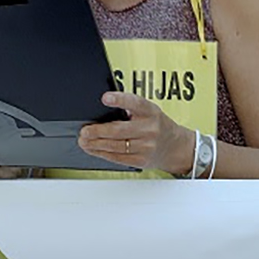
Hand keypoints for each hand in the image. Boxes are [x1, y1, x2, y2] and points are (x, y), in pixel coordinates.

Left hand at [78, 92, 195, 174]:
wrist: (175, 147)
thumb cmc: (157, 125)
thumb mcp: (149, 110)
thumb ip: (130, 107)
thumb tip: (103, 107)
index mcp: (150, 111)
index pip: (134, 102)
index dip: (119, 99)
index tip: (105, 98)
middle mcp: (150, 129)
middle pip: (119, 130)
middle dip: (98, 131)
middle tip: (84, 130)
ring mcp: (146, 146)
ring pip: (115, 146)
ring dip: (96, 144)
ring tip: (84, 141)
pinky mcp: (141, 160)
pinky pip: (118, 158)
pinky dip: (103, 154)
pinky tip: (94, 150)